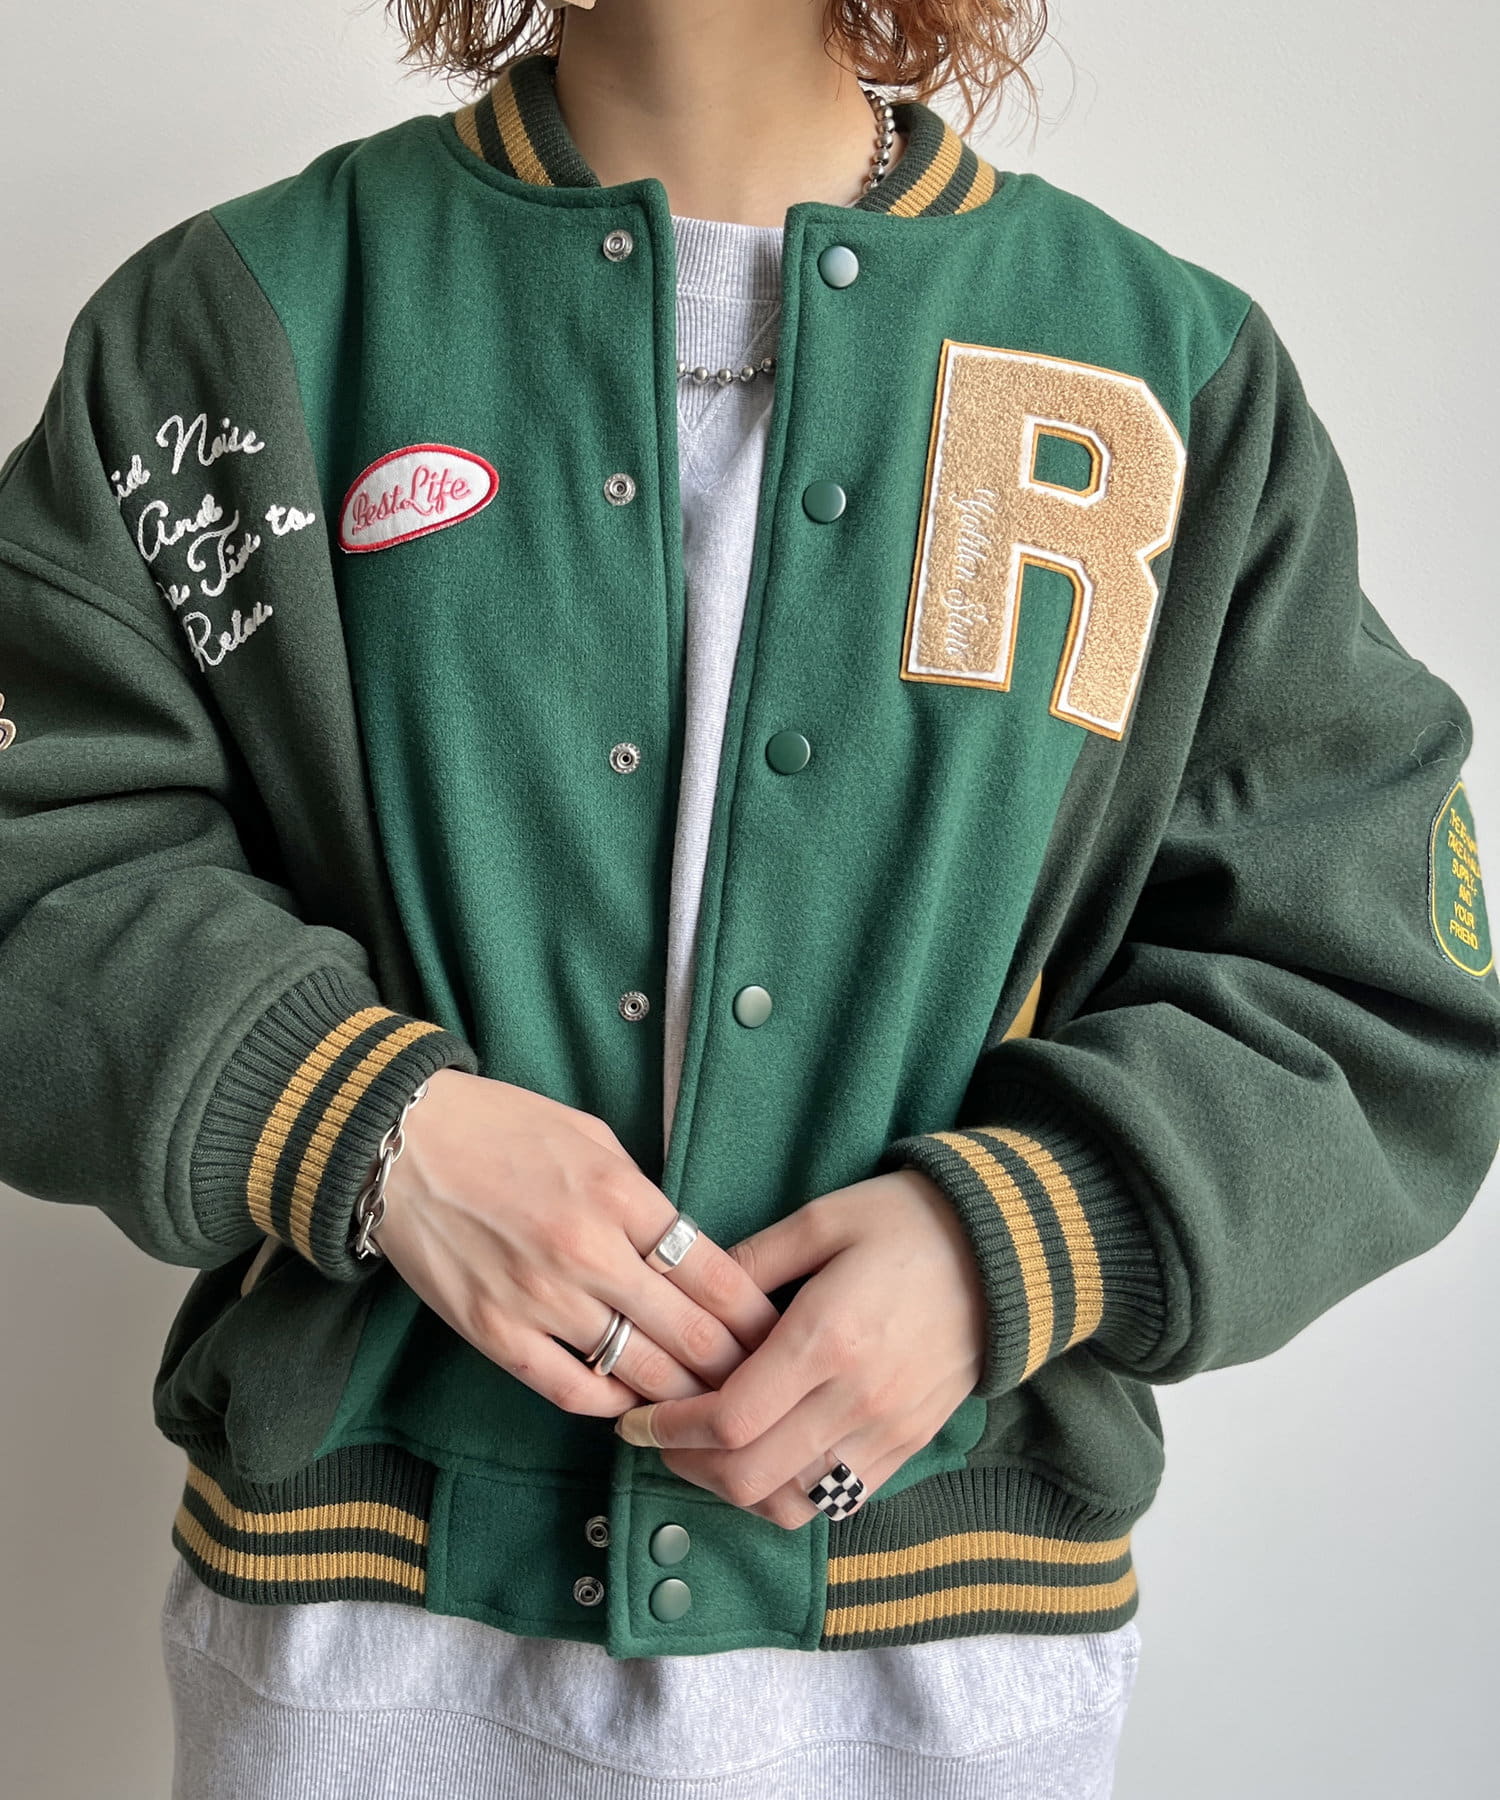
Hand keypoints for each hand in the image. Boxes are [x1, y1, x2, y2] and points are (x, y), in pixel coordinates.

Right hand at [372, 1069, 779, 1417]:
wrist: (400, 1144)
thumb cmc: (502, 1129)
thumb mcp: (592, 1138)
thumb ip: (644, 1197)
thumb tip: (691, 1250)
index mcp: (620, 1195)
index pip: (715, 1274)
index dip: (757, 1316)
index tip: (780, 1335)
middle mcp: (587, 1252)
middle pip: (691, 1334)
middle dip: (738, 1368)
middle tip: (765, 1385)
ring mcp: (538, 1300)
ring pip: (639, 1372)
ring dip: (685, 1398)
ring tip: (715, 1408)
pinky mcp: (495, 1334)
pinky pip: (572, 1390)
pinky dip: (613, 1406)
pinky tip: (635, 1406)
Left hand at [615, 1168, 986, 1527]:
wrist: (1010, 1251)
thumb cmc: (909, 1222)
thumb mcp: (822, 1219)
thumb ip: (750, 1260)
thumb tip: (688, 1288)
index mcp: (827, 1340)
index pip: (729, 1420)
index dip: (670, 1430)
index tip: (636, 1417)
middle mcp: (857, 1400)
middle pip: (749, 1476)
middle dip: (687, 1466)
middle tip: (656, 1437)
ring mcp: (888, 1432)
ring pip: (790, 1504)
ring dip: (733, 1490)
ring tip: (705, 1452)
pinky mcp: (908, 1446)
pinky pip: (836, 1502)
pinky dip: (786, 1496)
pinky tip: (763, 1459)